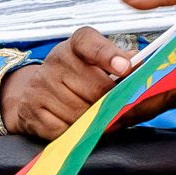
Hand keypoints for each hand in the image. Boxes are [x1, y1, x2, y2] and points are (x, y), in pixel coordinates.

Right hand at [0, 27, 138, 139]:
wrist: (34, 93)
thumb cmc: (76, 78)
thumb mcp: (97, 64)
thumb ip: (123, 62)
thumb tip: (144, 66)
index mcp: (75, 45)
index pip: (90, 43)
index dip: (108, 55)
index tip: (125, 68)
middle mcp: (55, 60)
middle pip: (95, 88)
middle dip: (108, 103)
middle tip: (114, 108)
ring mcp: (40, 85)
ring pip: (80, 112)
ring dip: (92, 120)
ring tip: (93, 116)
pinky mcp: (31, 109)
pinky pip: (63, 128)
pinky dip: (74, 131)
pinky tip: (75, 124)